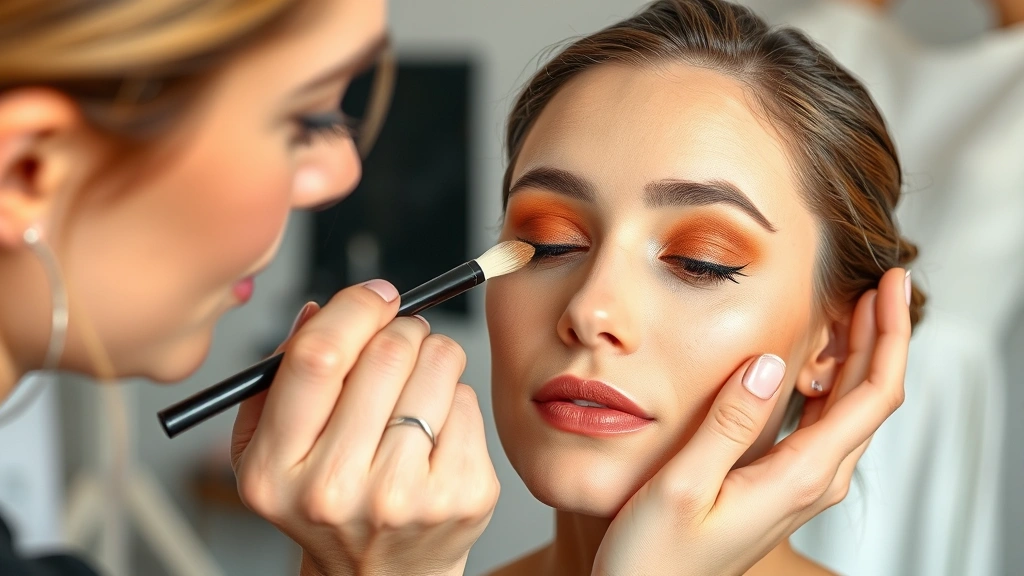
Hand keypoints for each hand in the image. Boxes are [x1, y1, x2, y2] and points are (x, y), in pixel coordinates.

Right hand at [229, 281, 498, 575]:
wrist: (380, 575)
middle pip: (387, 354)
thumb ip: (280, 376)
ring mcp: (405, 497)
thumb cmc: (326, 500)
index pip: (319, 358)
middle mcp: (336, 490)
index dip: (354, 308)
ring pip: (438, 367)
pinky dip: (454, 395)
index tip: (375, 296)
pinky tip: (436, 425)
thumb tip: (322, 310)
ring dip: (432, 353)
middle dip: (400, 326)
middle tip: (400, 336)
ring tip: (418, 380)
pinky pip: (469, 401)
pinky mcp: (461, 497)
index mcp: (274, 471)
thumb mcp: (271, 448)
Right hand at [592, 268, 910, 575]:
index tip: (887, 284)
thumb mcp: (683, 486)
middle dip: (881, 334)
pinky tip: (807, 364)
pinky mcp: (778, 487)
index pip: (872, 395)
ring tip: (848, 308)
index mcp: (799, 478)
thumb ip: (728, 424)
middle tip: (876, 281)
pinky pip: (822, 426)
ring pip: (848, 410)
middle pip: (869, 397)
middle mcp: (811, 483)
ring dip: (856, 355)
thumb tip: (769, 362)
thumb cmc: (656, 560)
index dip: (889, 334)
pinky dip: (827, 383)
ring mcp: (797, 487)